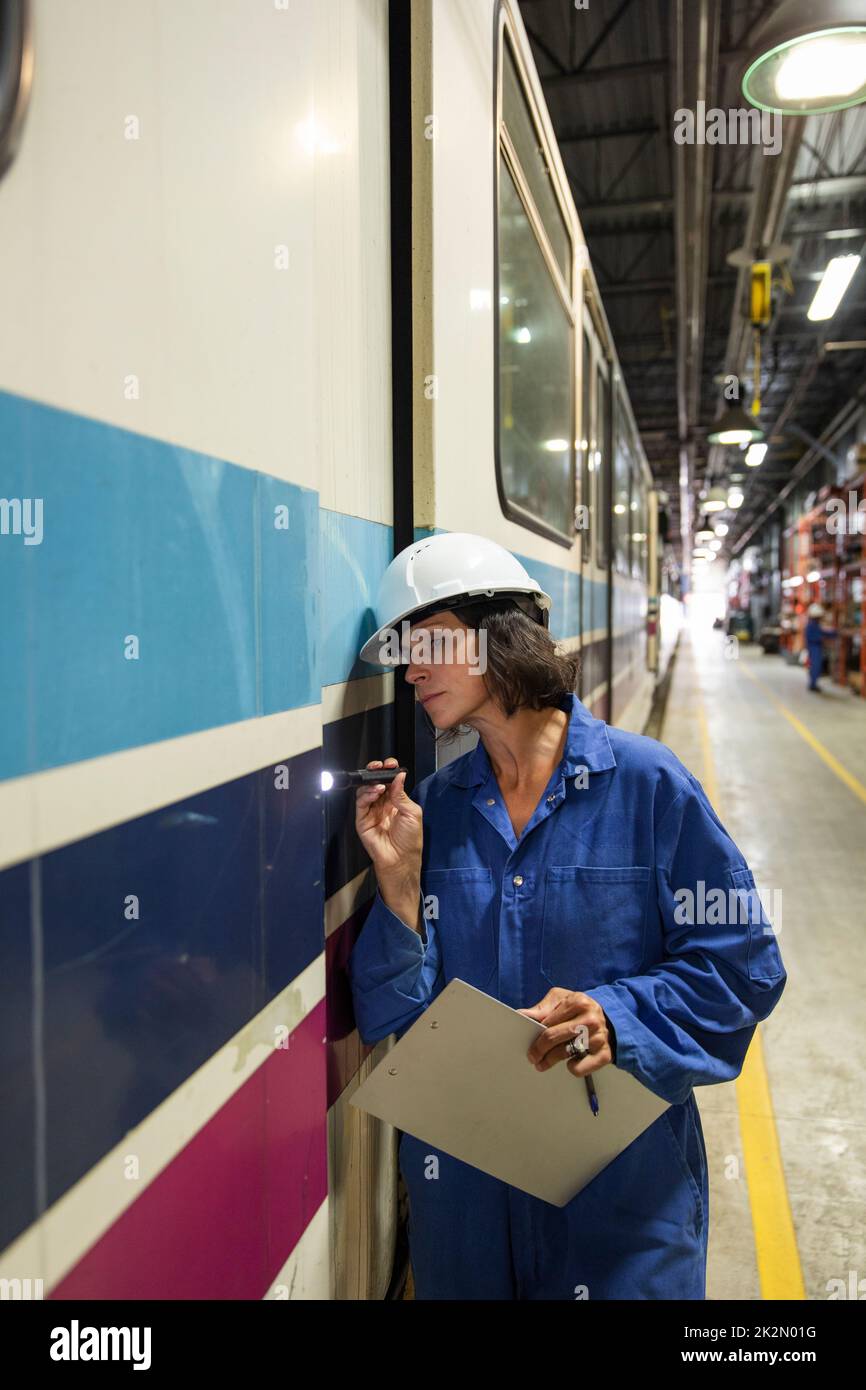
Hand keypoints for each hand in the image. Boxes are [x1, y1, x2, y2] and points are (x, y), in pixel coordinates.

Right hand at [354, 757, 422, 880]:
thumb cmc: (410, 840)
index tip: (391, 764)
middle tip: (379, 766)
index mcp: (396, 801)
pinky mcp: (362, 820)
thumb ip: (402, 794)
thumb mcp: (412, 813)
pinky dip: (366, 795)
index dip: (389, 771)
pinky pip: (361, 803)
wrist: (401, 860)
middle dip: (376, 772)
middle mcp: (383, 804)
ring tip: (380, 786)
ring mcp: (371, 812)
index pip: (390, 781)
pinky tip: (375, 793)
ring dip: (371, 784)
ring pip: (366, 790)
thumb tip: (399, 776)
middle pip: (375, 782)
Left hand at [518, 988, 613, 1078]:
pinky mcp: (605, 1055)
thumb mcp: (562, 1000)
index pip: (548, 1022)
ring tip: (543, 1063)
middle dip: (539, 1049)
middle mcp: (590, 1019)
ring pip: (565, 1054)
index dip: (535, 1034)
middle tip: (532, 1057)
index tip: (528, 1041)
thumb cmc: (581, 1010)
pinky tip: (570, 1062)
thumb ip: (543, 1008)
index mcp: (578, 1002)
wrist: (611, 1020)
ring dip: (550, 1061)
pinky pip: (581, 1068)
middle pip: (554, 1038)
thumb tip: (523, 1014)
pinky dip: (572, 1068)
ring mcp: (599, 1037)